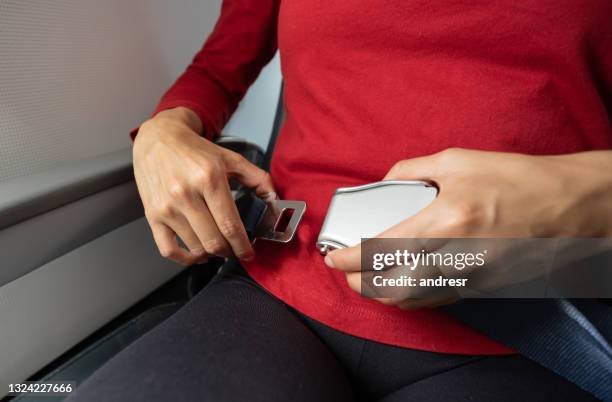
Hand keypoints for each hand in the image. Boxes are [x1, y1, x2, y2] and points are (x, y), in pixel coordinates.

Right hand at [133, 107, 274, 264]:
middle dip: (229, 252)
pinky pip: (168, 249)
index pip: (229, 225)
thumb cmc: (195, 151)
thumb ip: (257, 178)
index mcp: (209, 178)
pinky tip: (197, 254)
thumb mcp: (231, 158)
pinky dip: (185, 259)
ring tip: (219, 248)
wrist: (159, 139)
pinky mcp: (152, 215)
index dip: (242, 245)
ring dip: (211, 254)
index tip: (249, 254)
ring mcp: (167, 207)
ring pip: (195, 247)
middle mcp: (185, 194)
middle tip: (236, 250)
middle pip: (213, 241)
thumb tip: (274, 200)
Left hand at [325, 148, 611, 307]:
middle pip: (389, 286)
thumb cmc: (518, 179)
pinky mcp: (481, 286)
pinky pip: (435, 300)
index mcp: (445, 219)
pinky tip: (401, 284)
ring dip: (380, 293)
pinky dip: (409, 297)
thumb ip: (411, 169)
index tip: (332, 257)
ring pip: (410, 300)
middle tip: (345, 271)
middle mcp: (454, 255)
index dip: (347, 258)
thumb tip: (385, 183)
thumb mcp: (458, 160)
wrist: (568, 206)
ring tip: (367, 278)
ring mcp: (469, 277)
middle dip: (358, 283)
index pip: (379, 249)